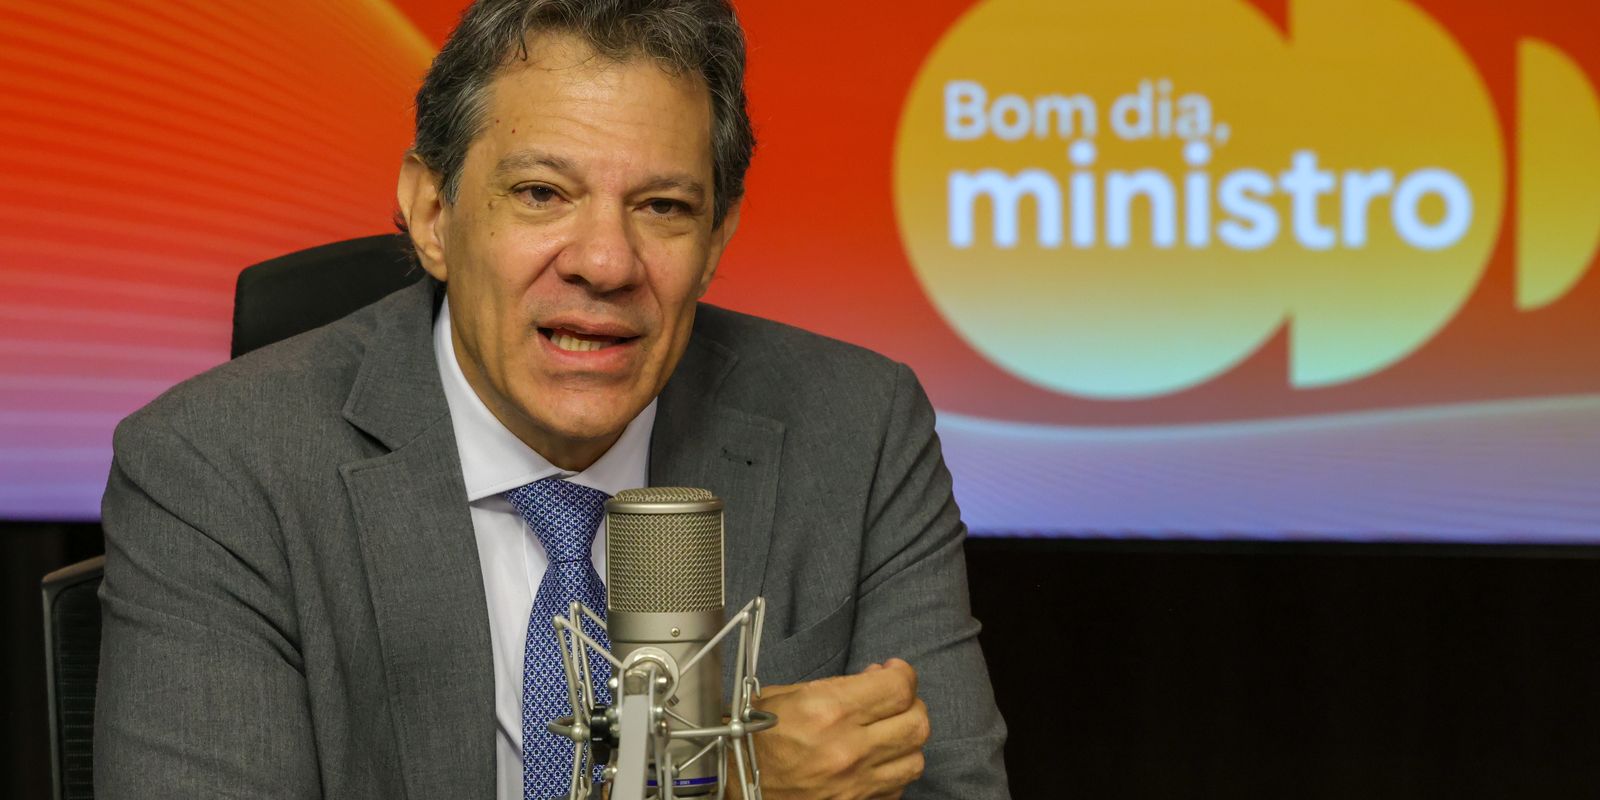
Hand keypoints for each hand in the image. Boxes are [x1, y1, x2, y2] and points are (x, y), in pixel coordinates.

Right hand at [737, 658, 928, 799]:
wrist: (733, 781)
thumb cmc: (755, 735)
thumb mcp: (790, 694)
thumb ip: (841, 686)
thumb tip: (877, 677)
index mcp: (829, 711)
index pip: (899, 688)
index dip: (903, 674)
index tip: (893, 671)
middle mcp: (848, 748)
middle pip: (917, 723)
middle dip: (911, 705)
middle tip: (893, 700)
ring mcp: (854, 783)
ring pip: (915, 758)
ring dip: (906, 740)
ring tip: (887, 731)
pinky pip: (897, 786)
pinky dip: (893, 771)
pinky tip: (875, 760)